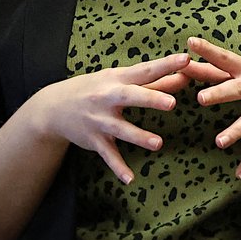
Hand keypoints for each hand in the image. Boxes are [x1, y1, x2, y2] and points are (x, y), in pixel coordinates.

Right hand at [33, 53, 191, 184]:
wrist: (54, 107)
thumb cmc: (96, 89)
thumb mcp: (120, 80)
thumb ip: (155, 81)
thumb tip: (186, 75)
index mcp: (118, 79)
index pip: (145, 70)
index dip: (166, 65)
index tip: (186, 59)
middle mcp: (107, 98)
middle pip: (130, 96)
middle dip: (151, 99)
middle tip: (172, 103)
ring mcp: (99, 120)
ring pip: (121, 129)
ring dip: (139, 136)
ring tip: (158, 143)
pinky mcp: (94, 140)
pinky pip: (108, 155)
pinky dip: (118, 167)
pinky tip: (130, 179)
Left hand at [184, 36, 240, 178]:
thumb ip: (221, 70)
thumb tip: (188, 66)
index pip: (226, 57)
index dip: (209, 50)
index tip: (191, 43)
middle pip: (238, 89)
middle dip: (220, 93)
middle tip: (201, 98)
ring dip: (236, 130)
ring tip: (219, 141)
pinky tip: (239, 172)